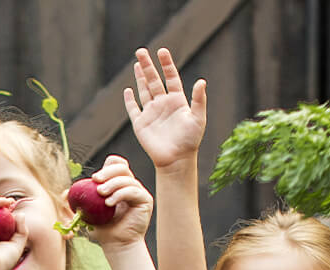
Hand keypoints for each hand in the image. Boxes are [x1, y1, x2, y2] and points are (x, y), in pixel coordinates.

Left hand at [84, 156, 153, 246]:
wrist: (116, 245)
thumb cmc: (102, 230)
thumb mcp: (86, 214)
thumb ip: (77, 202)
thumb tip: (65, 192)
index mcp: (118, 184)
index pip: (116, 164)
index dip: (107, 167)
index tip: (94, 178)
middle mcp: (130, 186)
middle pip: (122, 168)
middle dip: (107, 172)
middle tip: (95, 180)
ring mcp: (139, 192)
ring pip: (127, 179)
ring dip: (112, 184)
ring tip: (101, 195)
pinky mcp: (145, 200)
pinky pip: (133, 191)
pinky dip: (120, 194)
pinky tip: (109, 203)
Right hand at [123, 48, 206, 167]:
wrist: (176, 160)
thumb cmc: (190, 141)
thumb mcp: (198, 118)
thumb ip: (199, 99)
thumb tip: (202, 81)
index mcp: (177, 101)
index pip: (170, 77)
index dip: (166, 64)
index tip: (162, 51)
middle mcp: (163, 104)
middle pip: (153, 80)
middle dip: (148, 65)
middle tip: (141, 51)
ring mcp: (151, 113)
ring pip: (144, 90)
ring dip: (139, 78)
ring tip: (137, 63)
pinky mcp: (140, 124)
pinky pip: (133, 109)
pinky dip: (129, 100)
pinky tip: (127, 90)